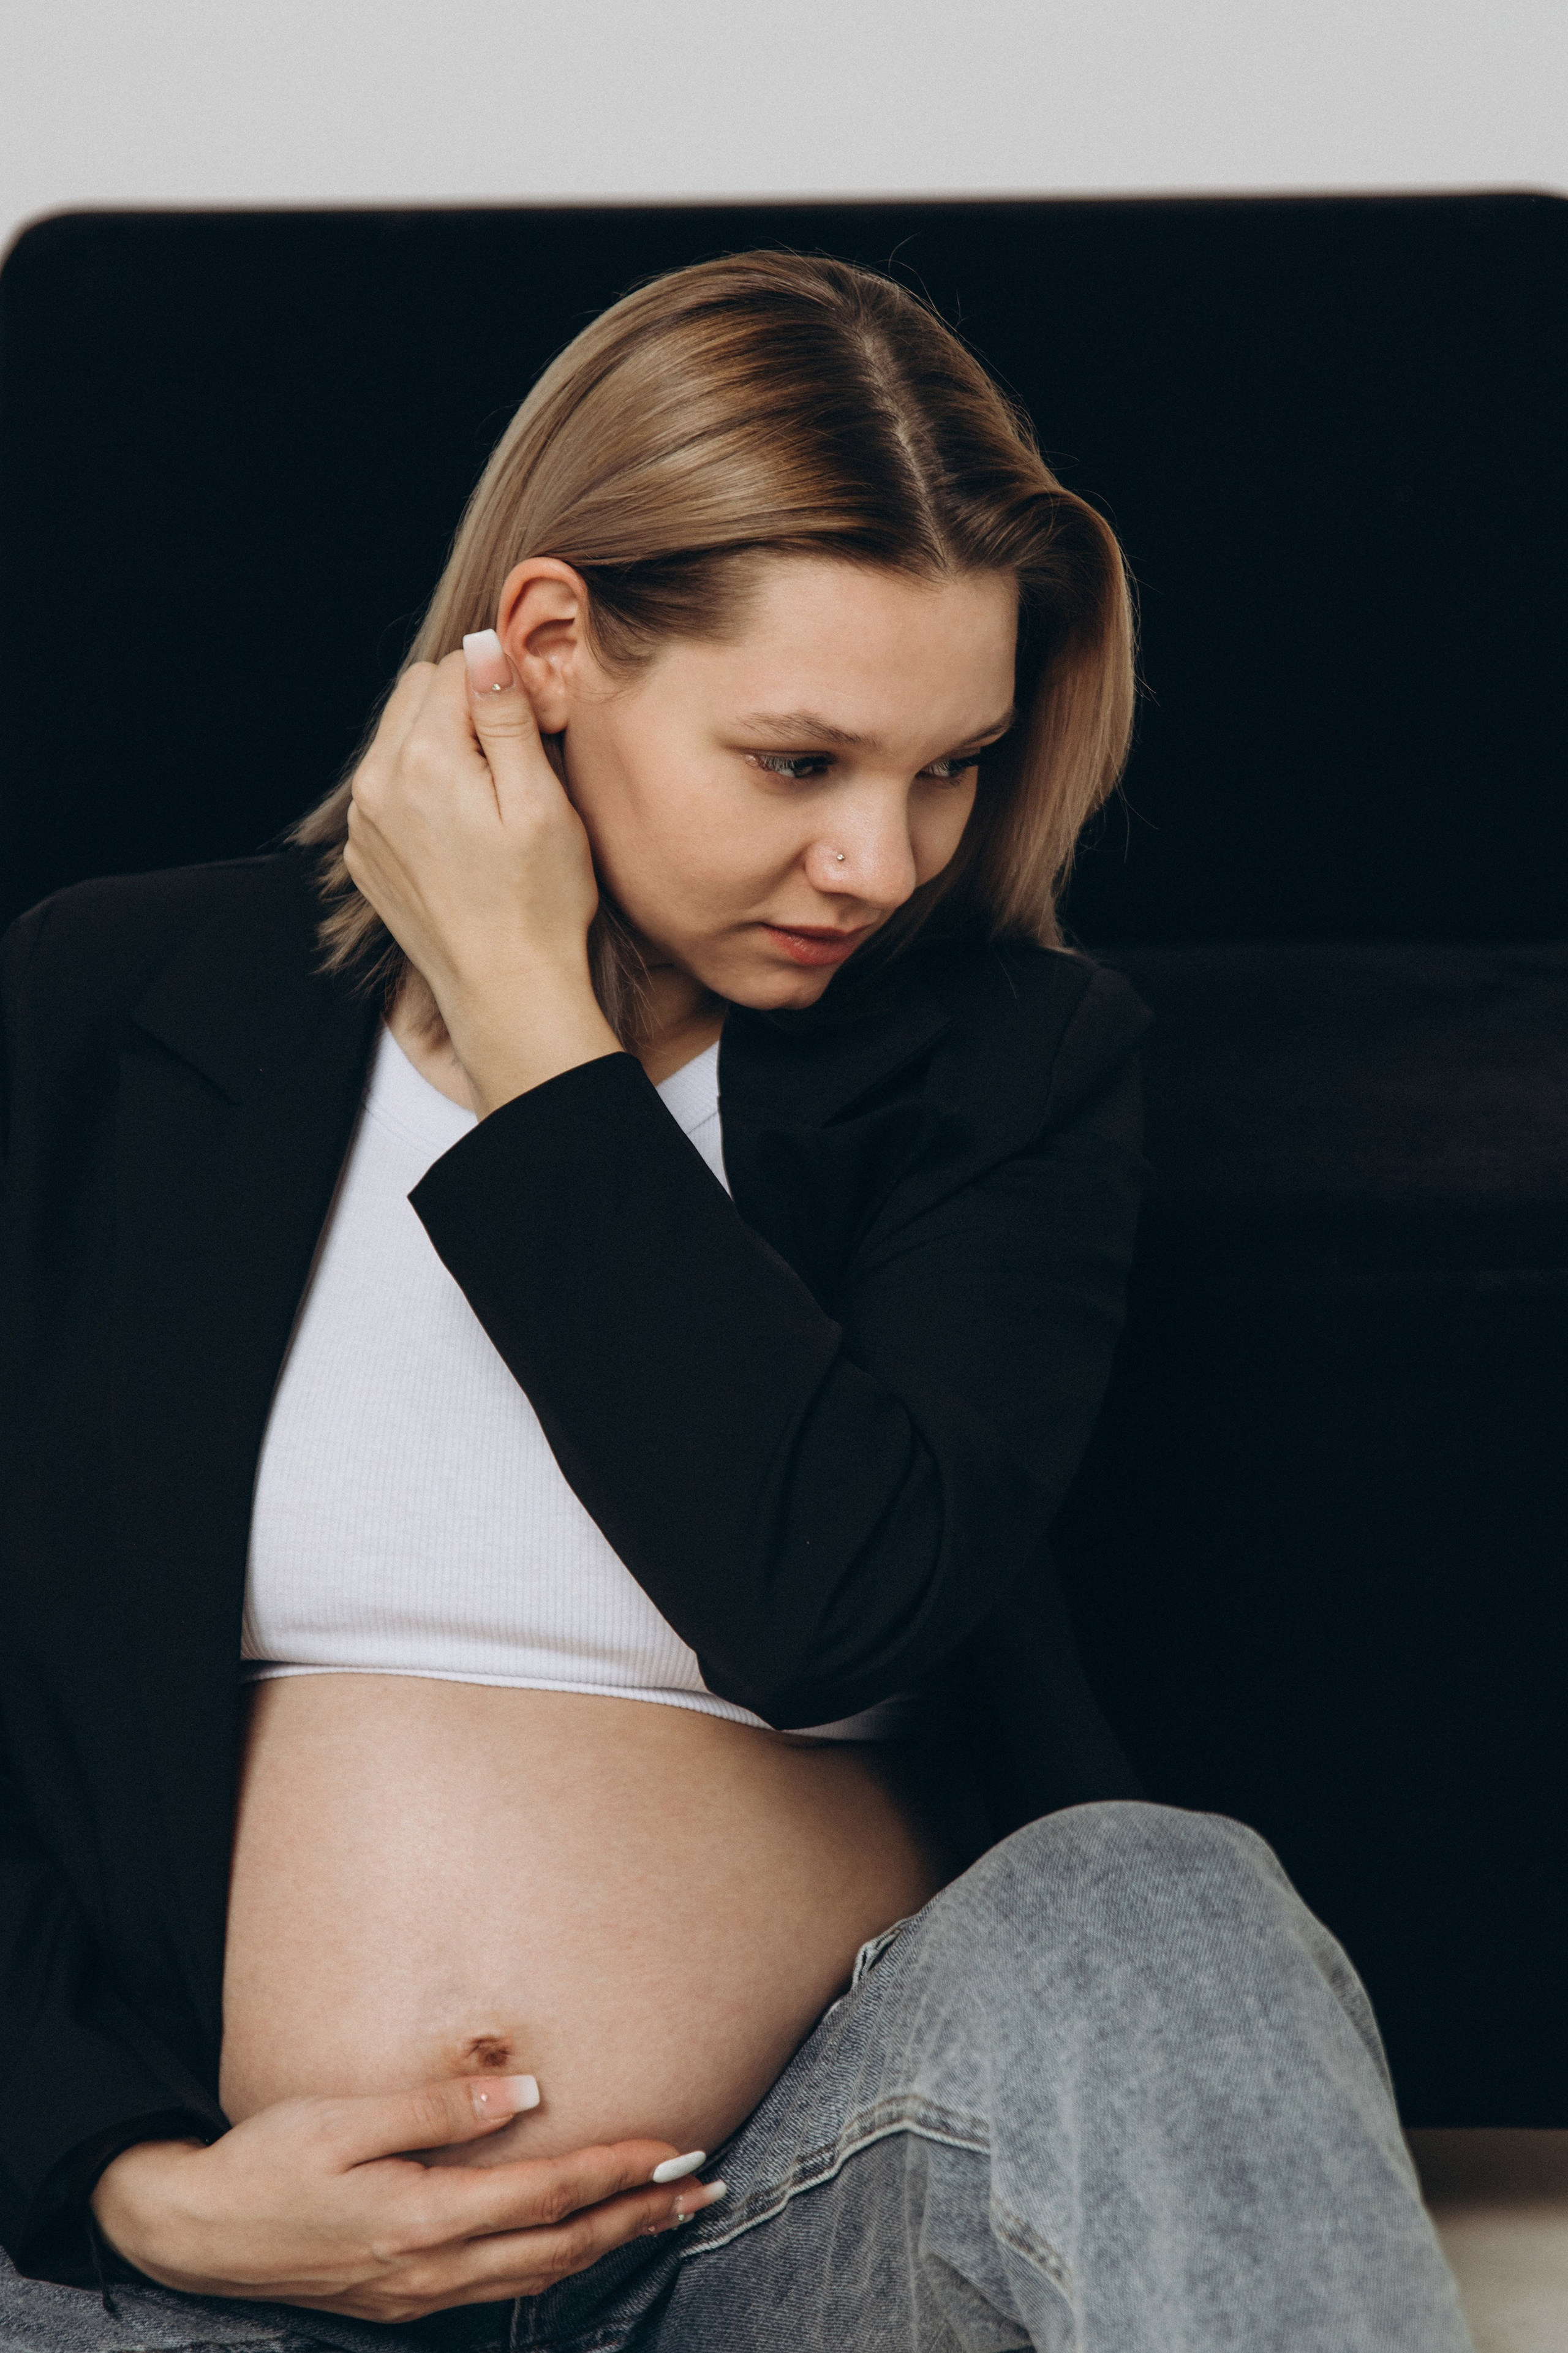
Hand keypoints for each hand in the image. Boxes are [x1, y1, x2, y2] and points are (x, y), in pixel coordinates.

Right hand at [90, 2074, 724, 2321]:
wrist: (194, 2233)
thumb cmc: (266, 2162)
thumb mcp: (343, 2119)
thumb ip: (437, 2109)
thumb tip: (526, 2093)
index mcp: (420, 2218)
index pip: (546, 2195)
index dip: (616, 2172)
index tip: (676, 2149)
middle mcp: (430, 2269)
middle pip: (559, 2248)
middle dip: (637, 2217)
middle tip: (703, 2190)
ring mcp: (418, 2296)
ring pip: (537, 2277)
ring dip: (607, 2243)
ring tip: (662, 2214)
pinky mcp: (404, 2302)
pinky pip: (501, 2288)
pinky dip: (555, 2265)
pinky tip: (577, 2244)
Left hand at [344, 638, 620, 1113]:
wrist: (507, 990)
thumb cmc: (540, 902)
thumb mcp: (541, 800)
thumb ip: (505, 715)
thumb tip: (483, 646)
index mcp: (425, 760)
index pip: (456, 667)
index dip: (502, 683)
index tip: (531, 722)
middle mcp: (377, 783)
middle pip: (416, 692)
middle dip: (463, 705)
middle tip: (511, 757)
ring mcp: (363, 822)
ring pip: (396, 738)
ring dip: (439, 744)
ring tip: (487, 797)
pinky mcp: (365, 853)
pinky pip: (386, 788)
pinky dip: (420, 788)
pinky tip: (460, 830)